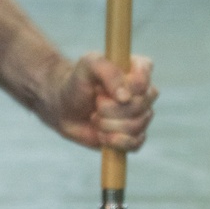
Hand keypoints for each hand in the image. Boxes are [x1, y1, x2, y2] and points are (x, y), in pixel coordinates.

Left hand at [39, 53, 156, 150]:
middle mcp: (144, 92)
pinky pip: (136, 143)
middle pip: (140, 105)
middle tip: (96, 104)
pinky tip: (103, 135)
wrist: (64, 108)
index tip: (103, 89)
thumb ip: (108, 72)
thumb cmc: (77, 82)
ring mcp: (141, 114)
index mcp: (139, 69)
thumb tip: (126, 98)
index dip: (124, 89)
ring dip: (109, 125)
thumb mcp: (88, 65)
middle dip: (110, 109)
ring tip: (95, 118)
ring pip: (137, 125)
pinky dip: (116, 141)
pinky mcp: (134, 135)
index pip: (143, 81)